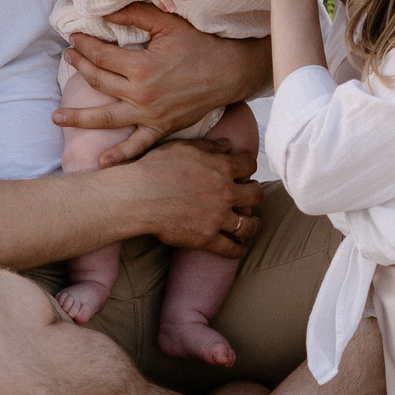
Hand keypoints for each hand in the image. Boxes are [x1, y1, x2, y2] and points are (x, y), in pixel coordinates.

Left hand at [56, 10, 264, 166]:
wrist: (230, 72)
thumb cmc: (201, 44)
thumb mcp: (167, 23)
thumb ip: (134, 15)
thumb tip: (104, 11)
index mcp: (141, 68)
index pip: (100, 56)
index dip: (84, 44)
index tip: (74, 37)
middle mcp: (141, 95)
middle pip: (97, 82)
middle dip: (78, 67)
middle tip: (68, 56)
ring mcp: (150, 116)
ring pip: (106, 118)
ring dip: (79, 118)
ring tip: (57, 117)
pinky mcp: (161, 129)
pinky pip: (137, 146)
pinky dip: (120, 157)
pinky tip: (101, 163)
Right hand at [125, 136, 261, 255]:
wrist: (138, 196)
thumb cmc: (156, 168)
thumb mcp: (183, 147)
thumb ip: (208, 147)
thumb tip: (227, 145)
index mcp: (222, 168)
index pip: (249, 165)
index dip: (248, 167)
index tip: (246, 171)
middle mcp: (225, 193)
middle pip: (256, 195)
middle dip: (255, 194)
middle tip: (250, 195)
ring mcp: (218, 218)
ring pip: (249, 225)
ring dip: (253, 224)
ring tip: (252, 225)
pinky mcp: (207, 238)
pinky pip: (231, 248)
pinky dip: (238, 249)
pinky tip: (241, 248)